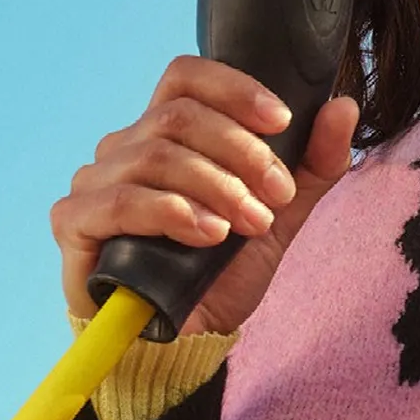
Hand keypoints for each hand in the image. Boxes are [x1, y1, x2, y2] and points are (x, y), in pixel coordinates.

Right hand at [50, 55, 361, 336]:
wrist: (186, 342)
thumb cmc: (220, 272)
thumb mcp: (279, 217)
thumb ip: (311, 166)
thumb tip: (344, 107)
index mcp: (165, 134)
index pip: (185, 77)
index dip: (234, 89)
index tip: (282, 121)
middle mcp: (123, 148)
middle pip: (177, 116)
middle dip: (240, 153)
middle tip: (278, 196)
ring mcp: (94, 182)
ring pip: (155, 156)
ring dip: (216, 186)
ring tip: (249, 223)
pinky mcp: (74, 223)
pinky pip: (122, 201)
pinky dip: (173, 212)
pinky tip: (208, 234)